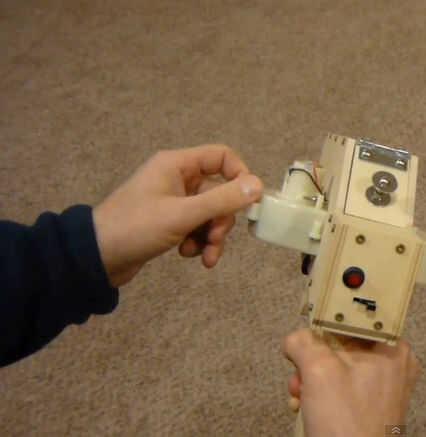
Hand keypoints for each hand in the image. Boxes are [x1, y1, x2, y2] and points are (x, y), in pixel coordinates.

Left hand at [93, 145, 262, 286]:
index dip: (239, 176)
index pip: (222, 156)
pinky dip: (197, 241)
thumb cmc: (136, 228)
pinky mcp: (169, 220)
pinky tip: (186, 254)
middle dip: (221, 220)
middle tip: (215, 239)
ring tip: (202, 255)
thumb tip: (257, 185)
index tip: (248, 201)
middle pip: (219, 191)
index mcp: (177, 165)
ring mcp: (173, 200)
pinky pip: (196, 226)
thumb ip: (222, 200)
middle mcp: (177, 178)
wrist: (96, 257)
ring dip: (211, 235)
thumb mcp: (184, 214)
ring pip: (209, 213)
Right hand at [282, 329, 419, 436]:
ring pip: (337, 366)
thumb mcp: (317, 370)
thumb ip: (302, 342)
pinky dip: (321, 393)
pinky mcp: (370, 405)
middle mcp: (392, 364)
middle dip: (313, 359)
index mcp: (391, 348)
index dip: (326, 323)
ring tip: (302, 393)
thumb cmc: (349, 427)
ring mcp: (382, 386)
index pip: (354, 317)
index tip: (309, 327)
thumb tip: (295, 339)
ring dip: (312, 378)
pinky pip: (341, 386)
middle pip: (342, 343)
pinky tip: (307, 405)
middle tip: (302, 372)